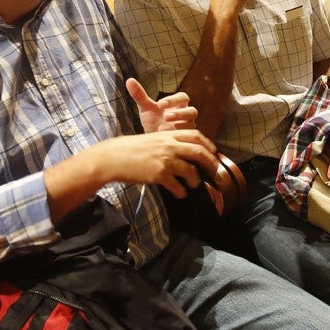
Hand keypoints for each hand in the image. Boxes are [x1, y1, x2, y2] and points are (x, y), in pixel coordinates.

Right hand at [93, 130, 219, 198]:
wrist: (114, 157)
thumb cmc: (130, 149)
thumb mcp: (151, 139)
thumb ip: (166, 143)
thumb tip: (180, 152)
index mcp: (168, 135)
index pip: (195, 136)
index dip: (208, 144)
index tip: (213, 152)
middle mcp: (169, 146)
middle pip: (199, 152)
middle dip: (211, 162)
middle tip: (215, 171)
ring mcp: (165, 160)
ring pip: (191, 170)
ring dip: (195, 180)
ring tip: (194, 184)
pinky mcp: (159, 174)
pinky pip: (177, 185)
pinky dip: (182, 191)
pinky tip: (181, 194)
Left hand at [126, 77, 198, 132]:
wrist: (153, 138)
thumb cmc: (152, 120)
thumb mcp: (145, 108)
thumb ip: (139, 95)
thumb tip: (129, 80)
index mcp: (178, 104)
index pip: (182, 97)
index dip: (173, 100)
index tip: (159, 104)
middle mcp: (186, 114)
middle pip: (192, 111)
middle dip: (179, 113)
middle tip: (165, 116)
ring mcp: (187, 127)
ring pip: (191, 124)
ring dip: (179, 125)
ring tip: (162, 128)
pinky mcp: (186, 138)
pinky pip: (187, 137)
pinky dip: (176, 136)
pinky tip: (163, 137)